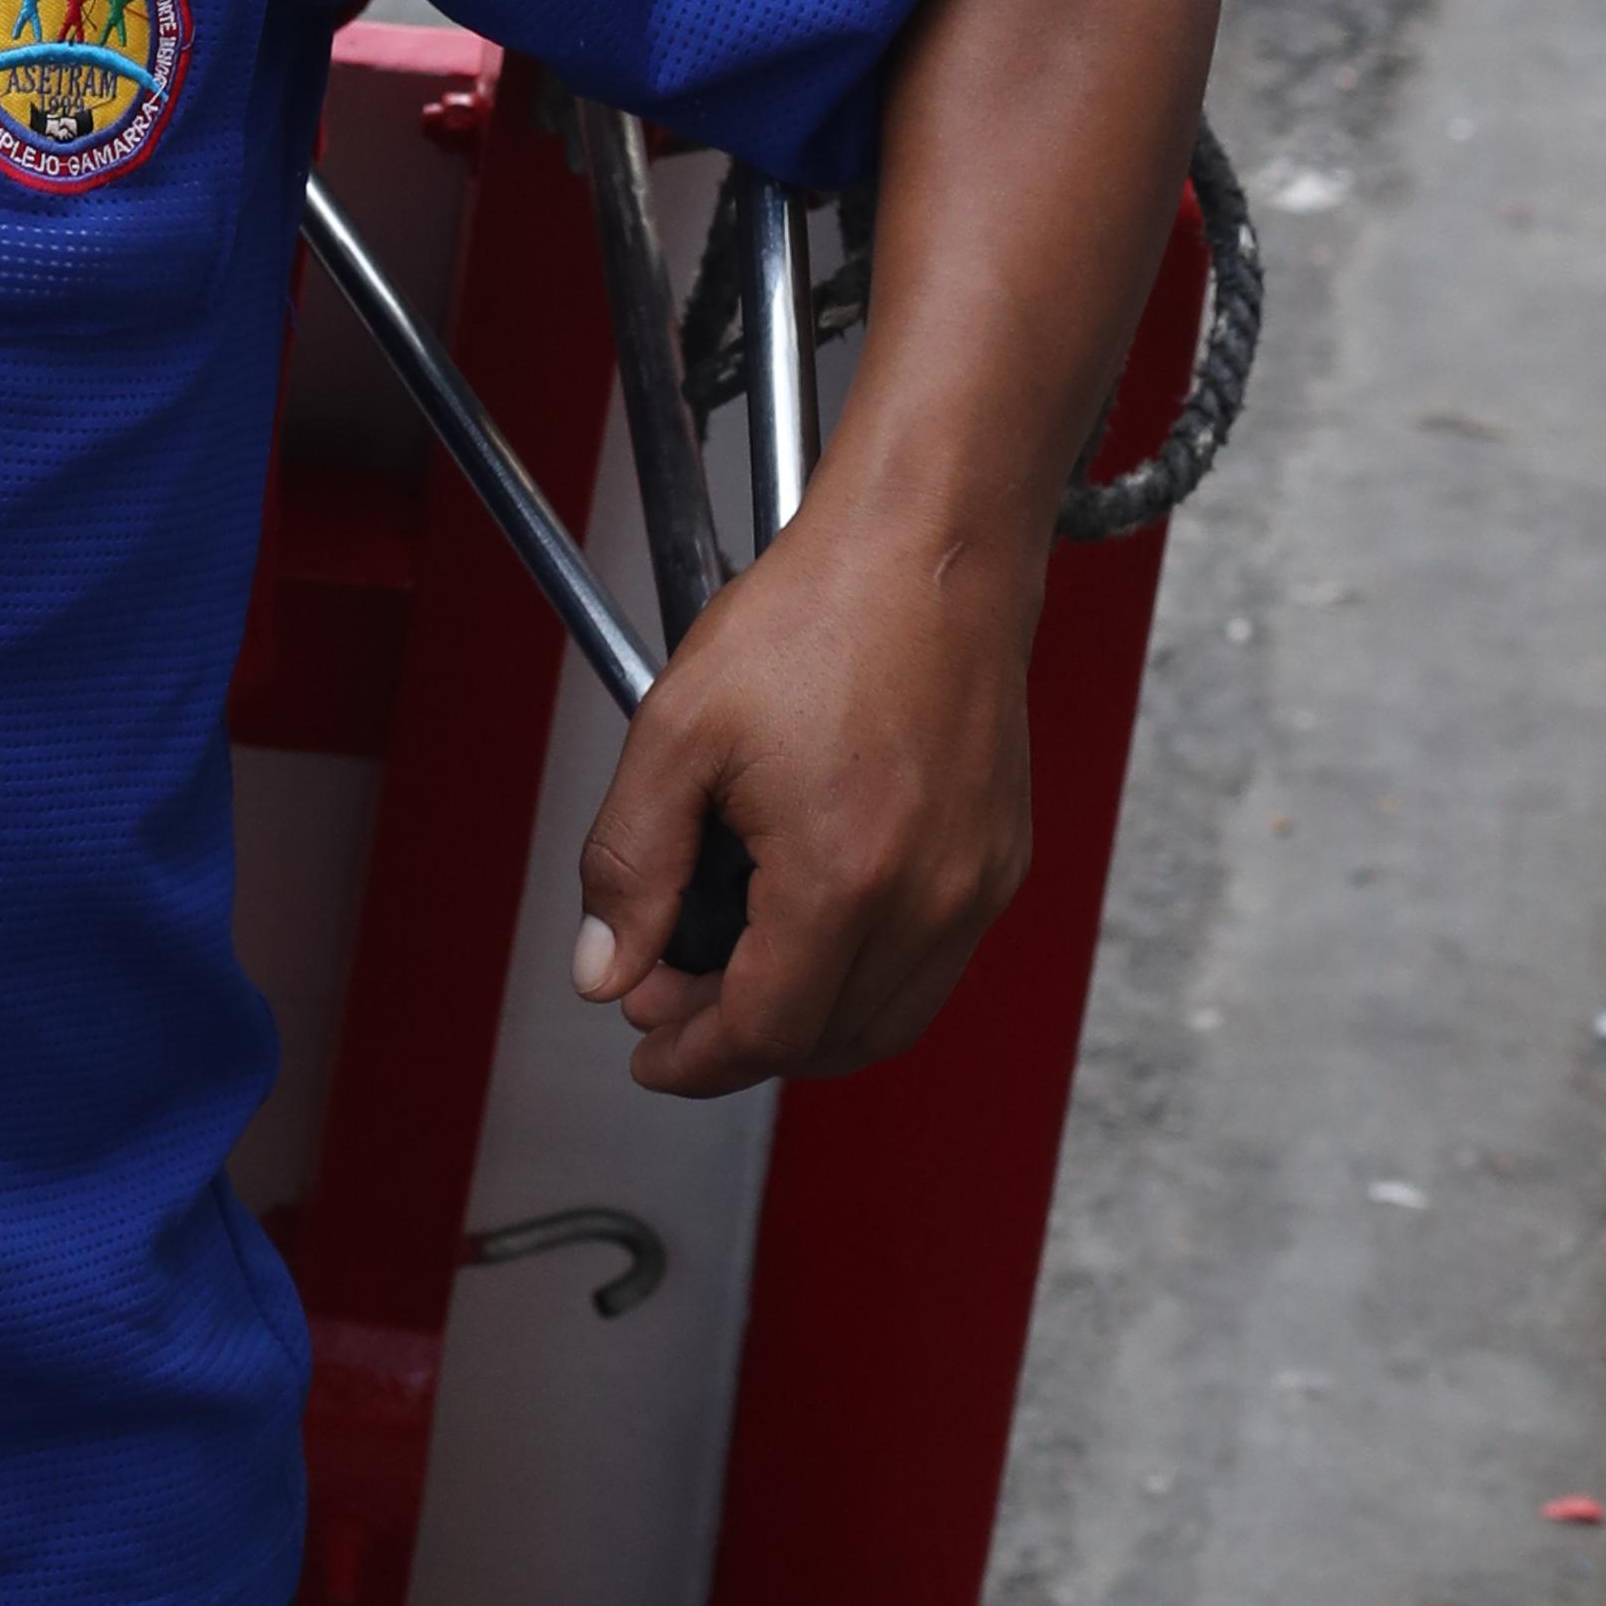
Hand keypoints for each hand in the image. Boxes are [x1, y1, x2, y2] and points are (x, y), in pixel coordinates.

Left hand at [568, 483, 1036, 1097]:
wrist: (927, 545)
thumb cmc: (816, 614)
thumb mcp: (679, 730)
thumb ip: (632, 864)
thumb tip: (604, 969)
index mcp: (845, 878)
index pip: (765, 1032)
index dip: (692, 1060)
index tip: (645, 1053)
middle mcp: (930, 900)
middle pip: (828, 1041)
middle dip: (738, 1041)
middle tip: (666, 996)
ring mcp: (977, 885)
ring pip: (888, 1019)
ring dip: (806, 1022)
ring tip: (728, 967)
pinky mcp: (1000, 860)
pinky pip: (931, 967)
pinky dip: (864, 980)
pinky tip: (806, 927)